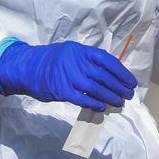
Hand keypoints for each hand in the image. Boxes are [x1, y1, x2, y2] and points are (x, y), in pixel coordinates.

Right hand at [0, 41, 137, 110]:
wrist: (27, 68)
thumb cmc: (51, 60)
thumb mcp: (70, 53)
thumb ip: (87, 61)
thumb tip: (108, 75)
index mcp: (80, 51)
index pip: (106, 60)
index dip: (121, 71)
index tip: (130, 81)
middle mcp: (76, 62)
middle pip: (104, 76)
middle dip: (119, 86)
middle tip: (128, 94)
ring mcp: (68, 76)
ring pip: (95, 88)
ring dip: (110, 97)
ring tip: (119, 102)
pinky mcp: (61, 91)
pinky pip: (82, 99)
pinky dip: (94, 103)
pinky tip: (102, 107)